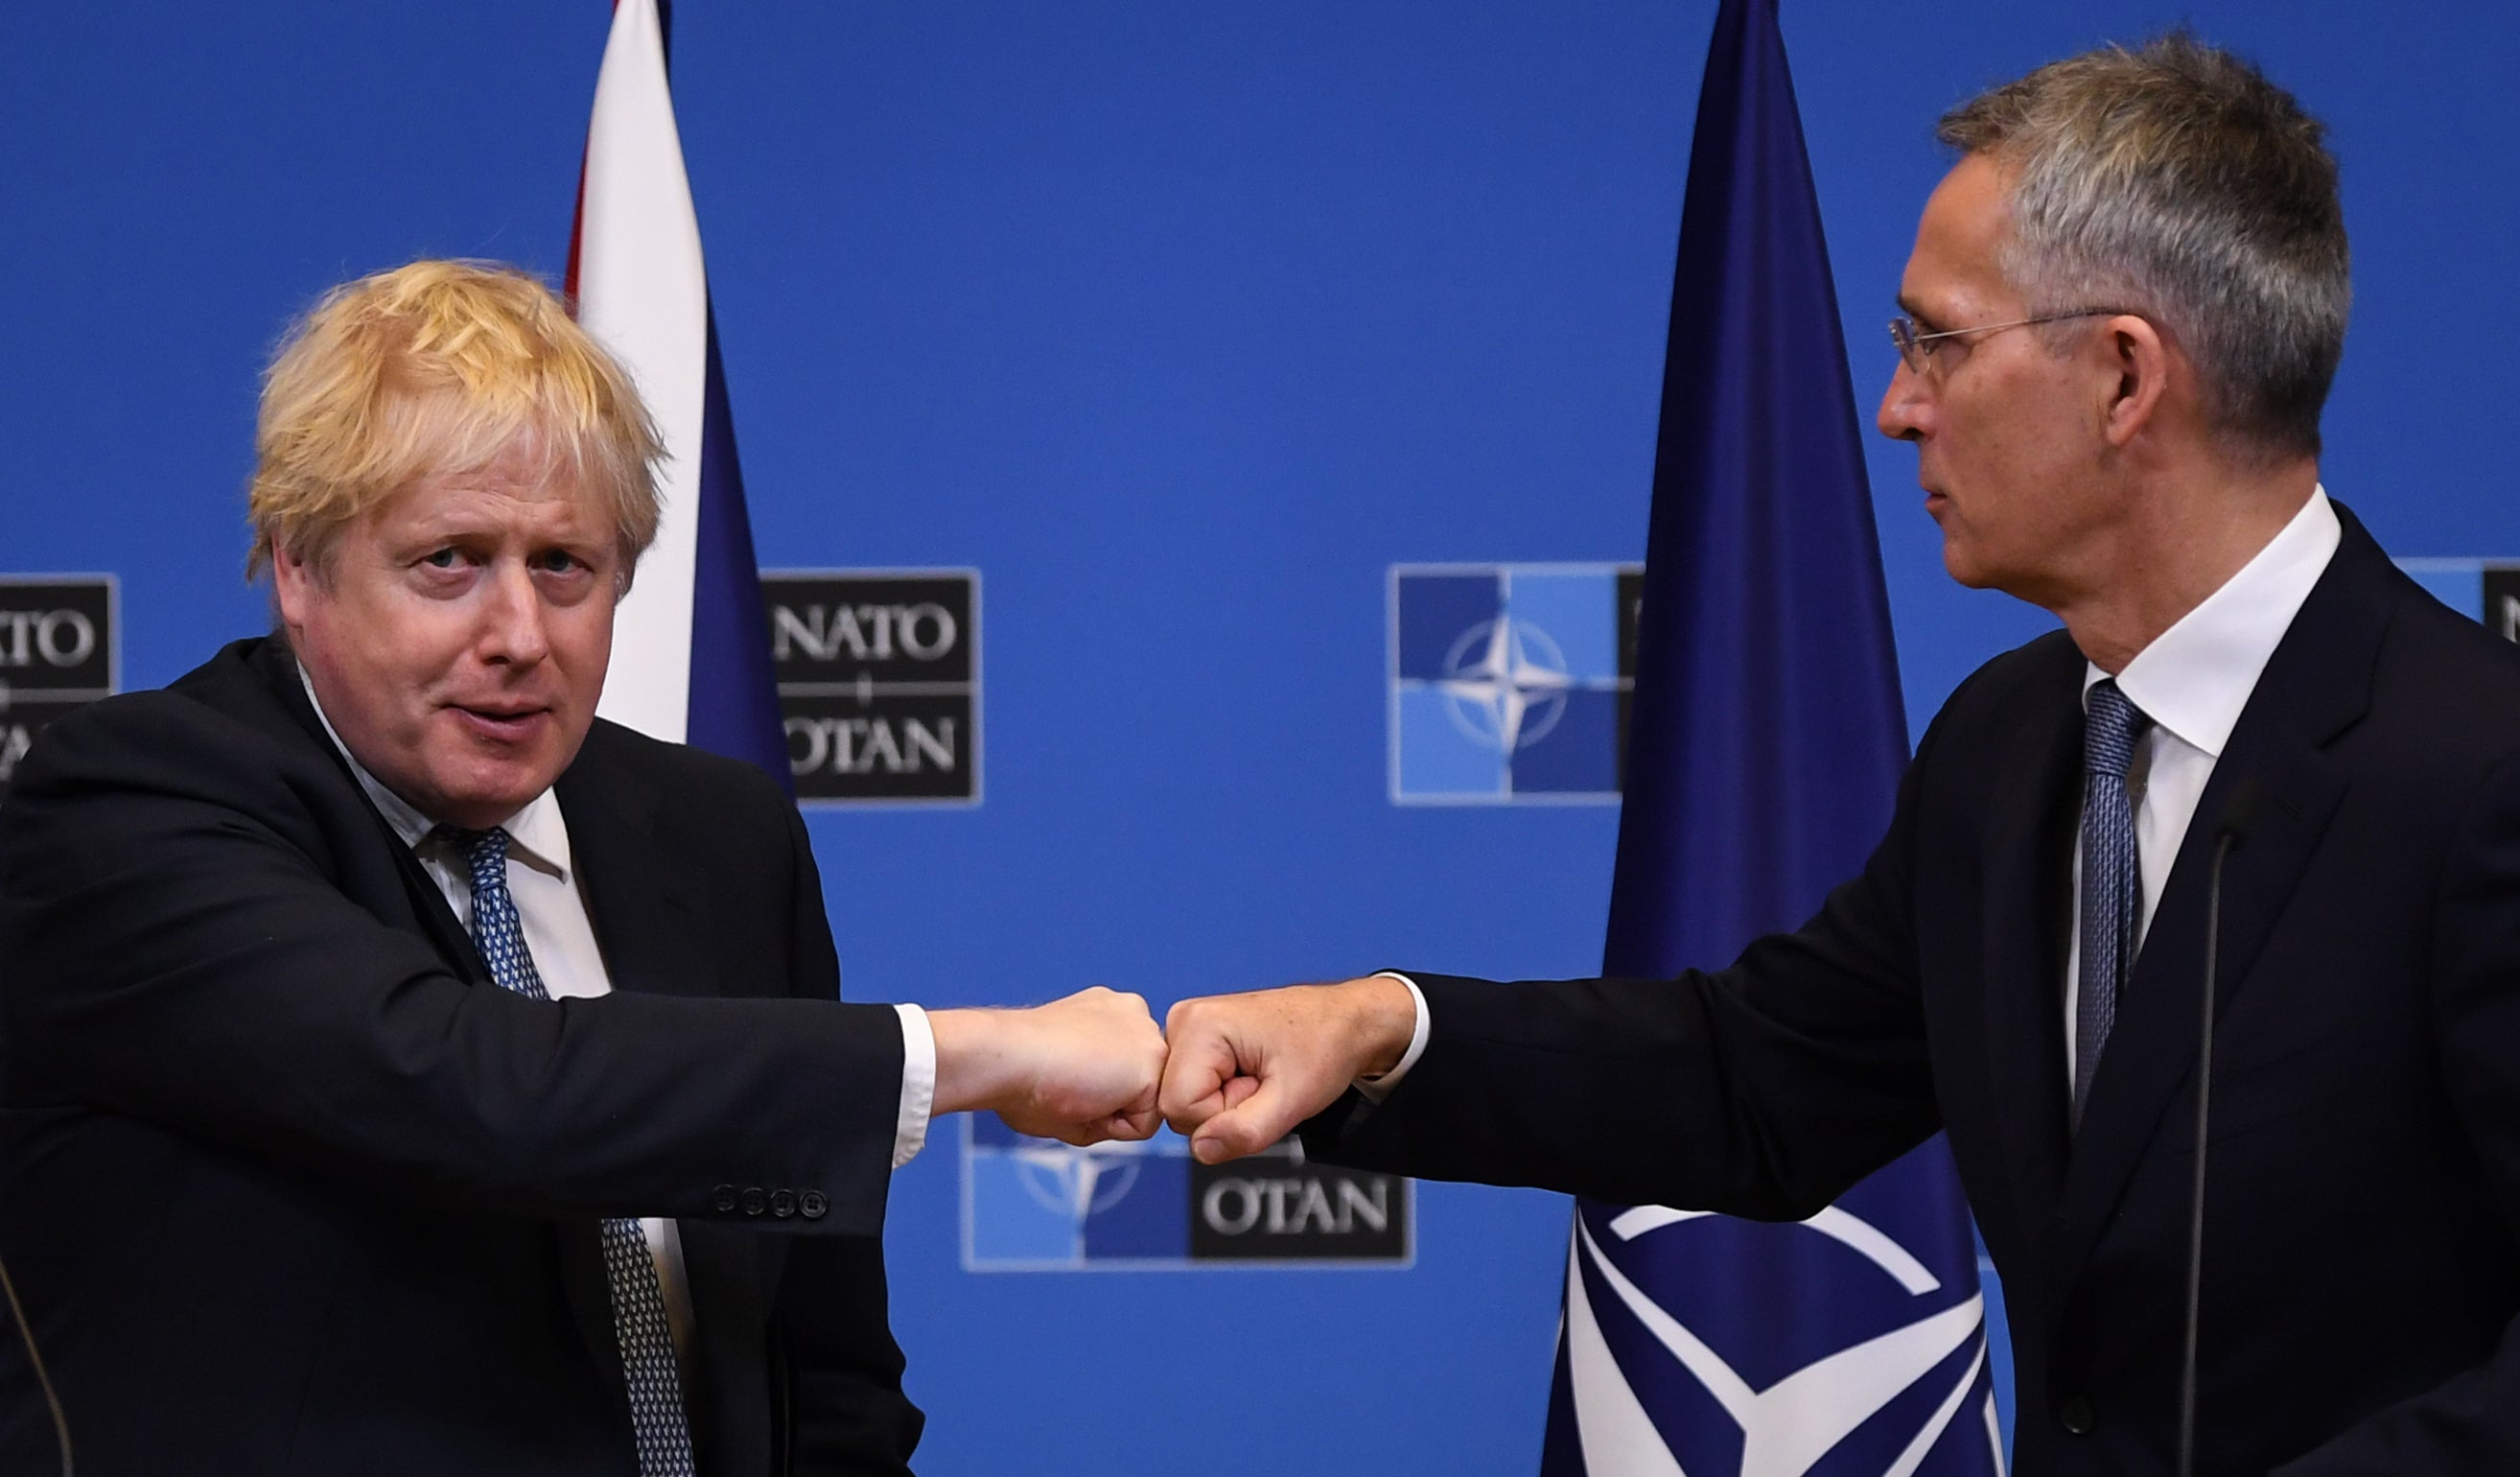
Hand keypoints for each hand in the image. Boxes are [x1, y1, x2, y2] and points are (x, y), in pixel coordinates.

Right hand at [929, 987, 1168, 1145]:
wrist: (1009, 1056)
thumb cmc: (1019, 1071)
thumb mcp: (1066, 1069)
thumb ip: (1097, 1082)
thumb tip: (1112, 1113)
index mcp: (1110, 1011)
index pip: (1121, 1073)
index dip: (1089, 1094)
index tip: (1059, 1077)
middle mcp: (1135, 1014)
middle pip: (1136, 1089)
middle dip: (1104, 1103)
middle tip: (1064, 1084)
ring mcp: (1148, 1037)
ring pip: (1143, 1108)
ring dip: (1108, 1115)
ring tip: (1075, 1091)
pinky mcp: (1152, 1062)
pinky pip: (1143, 1126)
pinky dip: (1112, 1128)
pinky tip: (1086, 1099)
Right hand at [1159, 976, 1416, 1164]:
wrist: (1344, 1022)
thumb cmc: (1324, 1047)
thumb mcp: (1293, 1099)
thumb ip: (1246, 1130)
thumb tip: (1202, 1149)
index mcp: (1198, 1026)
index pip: (1179, 1108)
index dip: (1223, 1116)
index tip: (1260, 1090)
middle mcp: (1182, 1022)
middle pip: (1175, 1107)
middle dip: (1222, 1111)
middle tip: (1262, 1084)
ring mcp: (1186, 1031)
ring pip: (1183, 1103)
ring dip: (1223, 1105)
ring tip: (1259, 1079)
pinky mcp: (1195, 1042)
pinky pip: (1192, 1093)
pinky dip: (1222, 1095)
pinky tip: (1248, 1076)